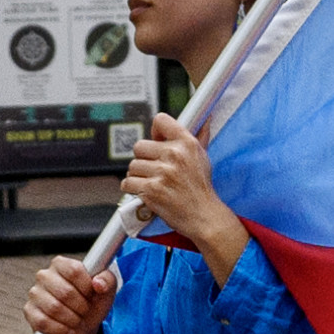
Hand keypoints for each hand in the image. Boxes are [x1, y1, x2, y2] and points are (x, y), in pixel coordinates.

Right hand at [29, 249, 119, 333]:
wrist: (81, 327)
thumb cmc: (91, 303)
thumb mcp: (106, 290)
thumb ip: (107, 280)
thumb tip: (98, 283)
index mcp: (61, 264)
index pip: (74, 270)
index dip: (87, 287)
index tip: (91, 295)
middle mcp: (44, 275)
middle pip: (65, 292)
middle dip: (81, 307)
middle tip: (85, 311)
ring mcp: (35, 293)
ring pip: (55, 308)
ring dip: (72, 319)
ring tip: (77, 320)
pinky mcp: (29, 311)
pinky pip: (43, 322)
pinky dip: (59, 329)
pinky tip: (66, 329)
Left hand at [127, 117, 250, 272]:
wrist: (203, 215)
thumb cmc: (201, 187)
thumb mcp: (202, 157)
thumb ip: (199, 136)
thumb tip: (205, 118)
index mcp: (187, 143)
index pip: (160, 120)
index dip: (154, 132)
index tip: (156, 142)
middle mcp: (174, 155)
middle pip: (139, 146)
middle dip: (144, 159)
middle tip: (154, 169)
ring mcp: (162, 173)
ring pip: (132, 166)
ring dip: (138, 176)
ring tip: (152, 183)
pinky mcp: (151, 190)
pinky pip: (128, 183)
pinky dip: (132, 189)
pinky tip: (144, 191)